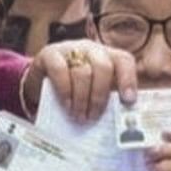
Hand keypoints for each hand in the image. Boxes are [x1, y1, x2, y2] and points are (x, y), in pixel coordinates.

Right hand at [23, 39, 137, 122]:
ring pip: (82, 71)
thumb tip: (120, 122)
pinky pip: (60, 70)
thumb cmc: (73, 90)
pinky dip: (65, 91)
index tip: (129, 101)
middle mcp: (91, 49)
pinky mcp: (50, 53)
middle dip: (100, 95)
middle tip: (93, 116)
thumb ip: (106, 100)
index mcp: (107, 56)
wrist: (42, 82)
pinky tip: (67, 105)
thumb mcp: (92, 91)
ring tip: (79, 116)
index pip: (124, 60)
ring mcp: (70, 48)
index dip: (128, 79)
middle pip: (103, 66)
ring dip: (82, 98)